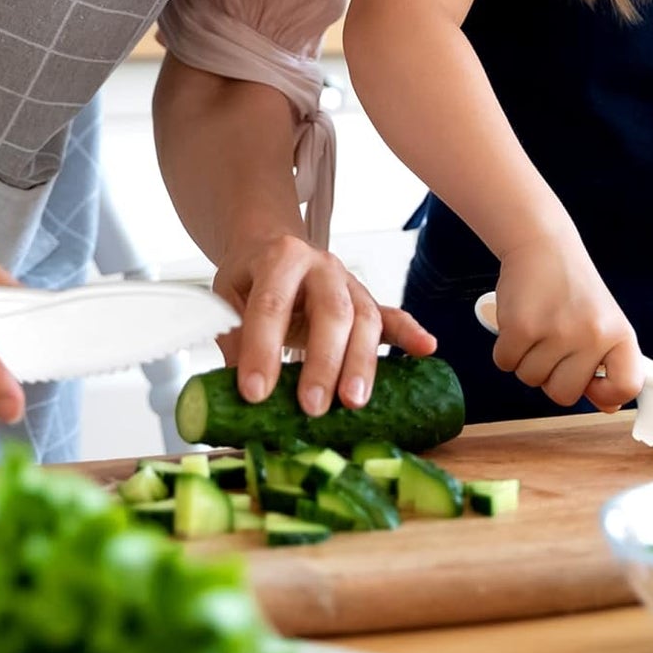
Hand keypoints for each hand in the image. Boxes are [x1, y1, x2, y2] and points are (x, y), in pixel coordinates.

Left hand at [213, 233, 435, 415]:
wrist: (272, 245)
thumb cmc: (250, 276)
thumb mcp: (226, 296)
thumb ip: (232, 337)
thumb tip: (234, 392)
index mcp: (281, 258)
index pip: (271, 304)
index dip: (262, 349)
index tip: (254, 393)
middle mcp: (322, 266)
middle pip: (331, 312)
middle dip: (323, 363)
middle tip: (312, 407)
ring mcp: (349, 282)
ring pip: (365, 319)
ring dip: (362, 363)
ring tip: (352, 402)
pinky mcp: (366, 301)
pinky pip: (393, 316)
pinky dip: (410, 333)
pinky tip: (426, 349)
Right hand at [492, 238, 640, 412]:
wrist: (541, 244)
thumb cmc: (571, 286)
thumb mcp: (601, 321)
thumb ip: (605, 365)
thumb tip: (607, 407)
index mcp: (619, 334)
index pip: (627, 386)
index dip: (606, 395)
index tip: (590, 382)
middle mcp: (592, 335)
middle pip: (564, 395)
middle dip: (550, 377)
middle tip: (551, 345)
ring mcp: (557, 332)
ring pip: (530, 379)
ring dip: (525, 360)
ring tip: (536, 327)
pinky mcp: (522, 327)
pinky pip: (505, 363)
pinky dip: (505, 350)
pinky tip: (517, 324)